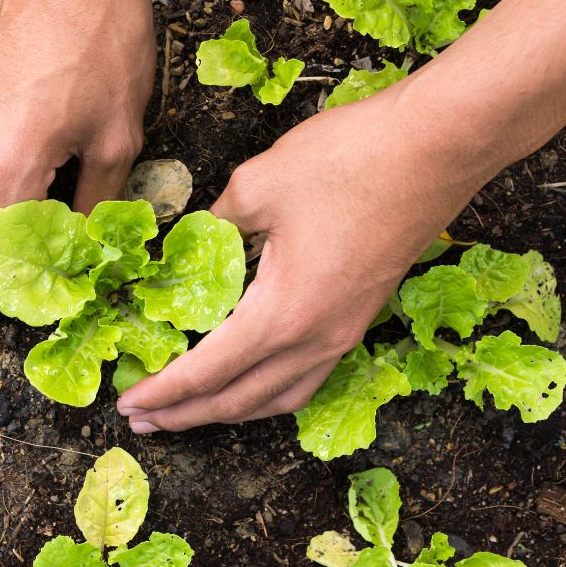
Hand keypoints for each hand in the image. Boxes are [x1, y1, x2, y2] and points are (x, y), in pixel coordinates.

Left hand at [116, 81, 494, 431]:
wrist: (438, 146)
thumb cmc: (349, 160)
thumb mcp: (257, 185)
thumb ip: (212, 225)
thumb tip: (187, 244)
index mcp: (282, 314)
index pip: (206, 372)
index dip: (162, 392)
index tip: (127, 404)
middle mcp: (315, 339)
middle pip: (239, 400)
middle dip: (186, 414)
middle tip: (142, 419)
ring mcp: (345, 333)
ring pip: (278, 398)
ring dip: (228, 410)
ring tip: (189, 411)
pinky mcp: (362, 318)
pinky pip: (307, 378)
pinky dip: (268, 393)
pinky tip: (252, 381)